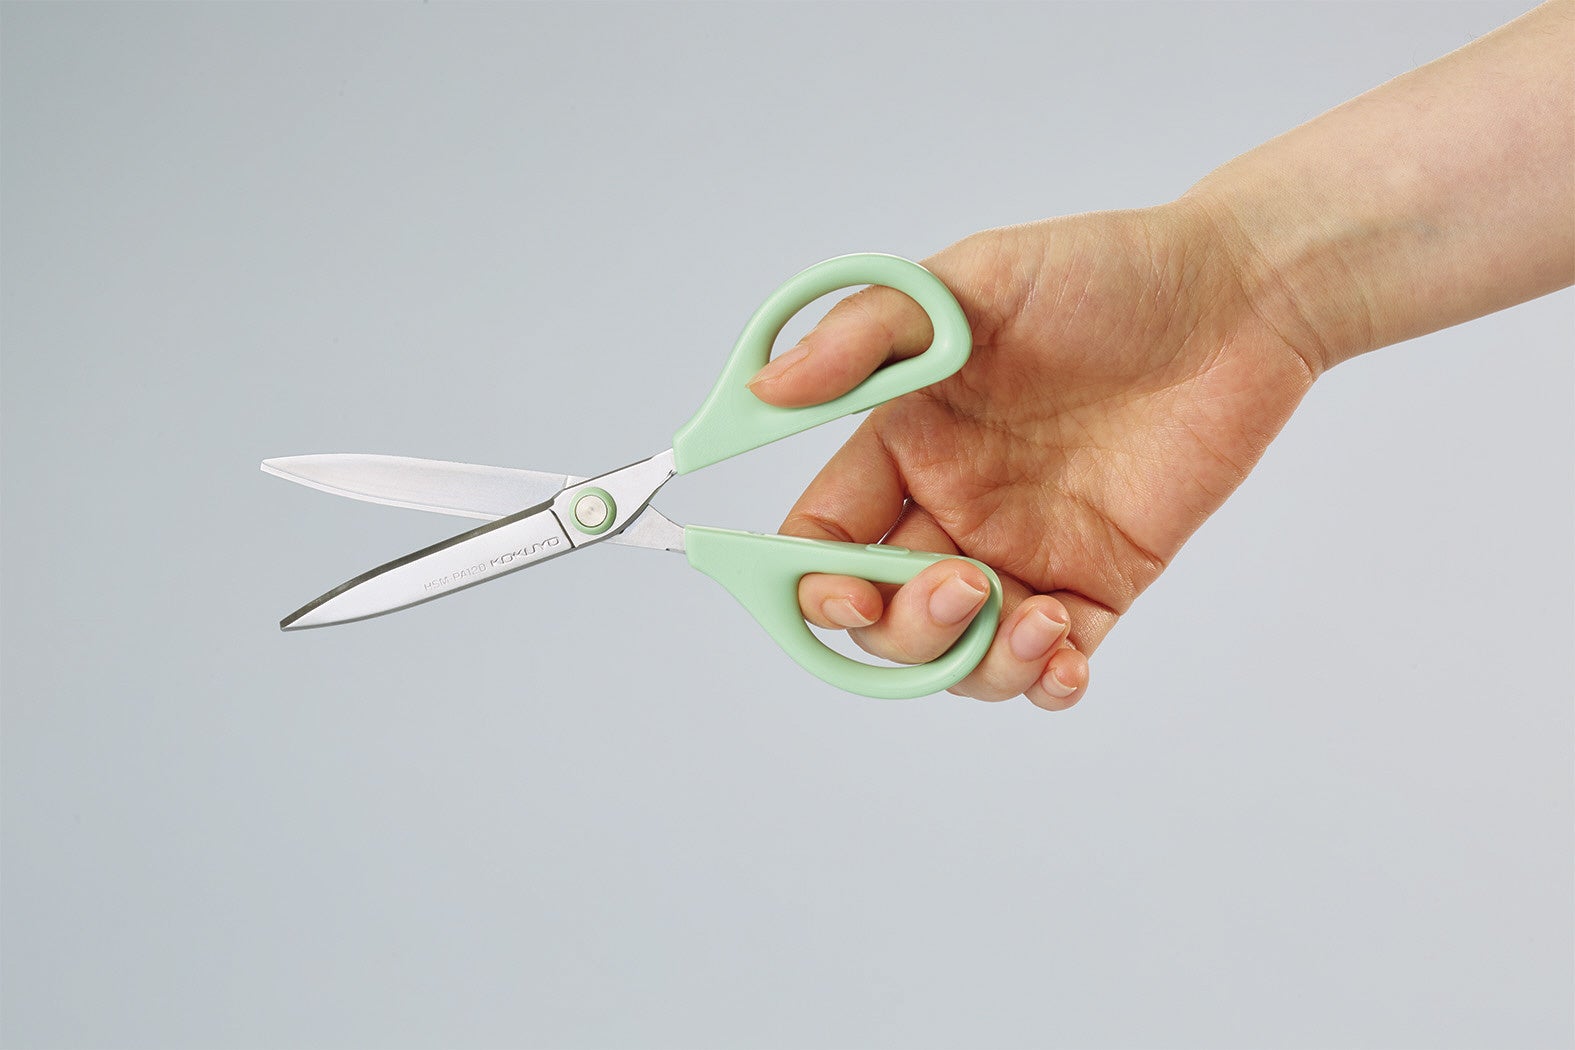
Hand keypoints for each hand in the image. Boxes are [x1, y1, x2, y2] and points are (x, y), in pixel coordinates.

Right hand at [748, 203, 1316, 708]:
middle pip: (883, 616)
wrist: (1239, 297)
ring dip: (977, 665)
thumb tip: (767, 388)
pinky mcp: (1100, 579)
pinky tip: (1065, 657)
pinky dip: (1044, 683)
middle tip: (960, 585)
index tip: (840, 588)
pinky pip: (1051, 662)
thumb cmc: (1107, 271)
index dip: (810, 580)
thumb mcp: (973, 279)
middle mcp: (953, 506)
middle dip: (902, 629)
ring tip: (1038, 619)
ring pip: (959, 658)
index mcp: (905, 443)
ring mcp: (1024, 550)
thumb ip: (867, 335)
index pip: (823, 536)